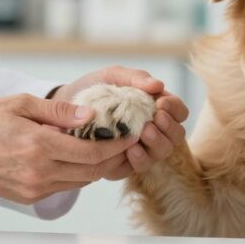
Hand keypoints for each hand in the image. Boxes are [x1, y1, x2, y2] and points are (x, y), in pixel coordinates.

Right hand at [0, 94, 137, 203]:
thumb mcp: (21, 103)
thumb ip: (59, 112)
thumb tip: (92, 115)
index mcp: (39, 147)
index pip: (93, 153)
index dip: (118, 144)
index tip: (131, 132)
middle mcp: (39, 172)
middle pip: (92, 171)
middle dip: (114, 156)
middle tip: (127, 139)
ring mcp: (33, 188)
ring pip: (80, 181)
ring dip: (96, 166)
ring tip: (107, 146)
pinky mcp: (28, 196)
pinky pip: (62, 185)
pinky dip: (75, 172)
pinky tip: (78, 156)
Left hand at [51, 66, 188, 179]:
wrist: (65, 108)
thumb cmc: (95, 90)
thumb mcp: (113, 76)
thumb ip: (135, 78)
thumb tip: (157, 85)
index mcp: (155, 108)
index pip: (179, 111)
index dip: (175, 109)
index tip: (160, 103)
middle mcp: (153, 130)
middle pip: (177, 136)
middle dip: (169, 128)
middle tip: (154, 119)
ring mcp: (141, 149)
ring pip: (162, 153)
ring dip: (156, 143)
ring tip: (142, 133)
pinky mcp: (124, 164)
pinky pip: (139, 167)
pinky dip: (138, 158)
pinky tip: (129, 149)